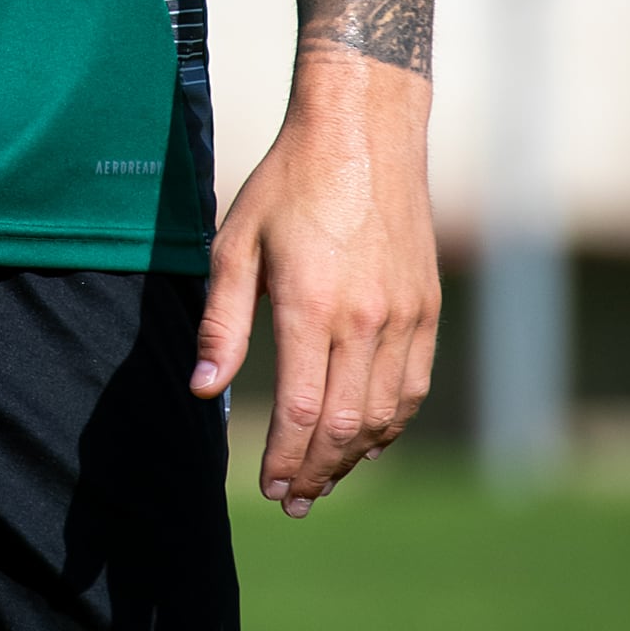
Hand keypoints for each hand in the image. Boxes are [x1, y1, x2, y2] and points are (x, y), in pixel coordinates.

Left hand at [190, 52, 438, 517]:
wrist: (364, 131)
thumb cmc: (289, 182)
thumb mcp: (236, 242)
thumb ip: (222, 321)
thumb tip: (203, 388)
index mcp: (312, 306)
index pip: (301, 411)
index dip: (285, 458)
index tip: (269, 485)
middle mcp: (366, 320)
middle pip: (344, 425)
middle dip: (317, 472)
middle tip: (294, 499)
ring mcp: (404, 316)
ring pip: (384, 415)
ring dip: (353, 456)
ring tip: (324, 478)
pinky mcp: (426, 307)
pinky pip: (412, 387)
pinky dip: (388, 423)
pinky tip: (363, 436)